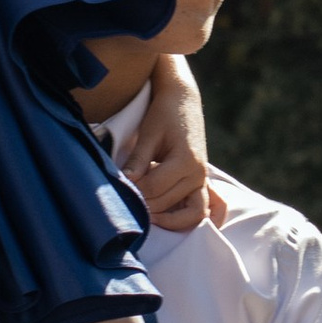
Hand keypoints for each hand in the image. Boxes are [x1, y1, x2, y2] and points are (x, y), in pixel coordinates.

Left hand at [119, 54, 211, 233]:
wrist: (184, 101)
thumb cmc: (164, 114)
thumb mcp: (148, 134)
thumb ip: (138, 161)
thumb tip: (126, 183)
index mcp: (187, 160)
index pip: (153, 188)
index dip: (133, 190)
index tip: (118, 185)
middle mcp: (198, 174)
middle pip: (166, 203)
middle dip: (144, 204)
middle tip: (125, 199)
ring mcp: (203, 181)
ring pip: (186, 214)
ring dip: (164, 218)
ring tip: (144, 214)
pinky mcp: (202, 183)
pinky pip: (201, 211)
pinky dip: (186, 220)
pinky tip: (167, 221)